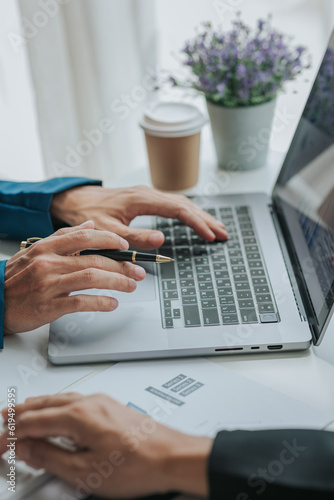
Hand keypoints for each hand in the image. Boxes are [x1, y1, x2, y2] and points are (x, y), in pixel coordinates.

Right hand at [0, 393, 211, 497]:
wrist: (171, 456)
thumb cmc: (137, 464)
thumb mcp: (86, 472)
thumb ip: (51, 457)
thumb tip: (27, 447)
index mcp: (78, 416)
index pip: (33, 423)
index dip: (12, 436)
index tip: (1, 446)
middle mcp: (89, 402)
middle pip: (44, 404)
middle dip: (20, 413)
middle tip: (3, 420)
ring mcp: (101, 401)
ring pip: (59, 398)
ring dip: (38, 405)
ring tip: (22, 411)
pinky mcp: (110, 406)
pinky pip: (74, 399)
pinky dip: (56, 404)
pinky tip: (57, 409)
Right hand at [4, 221, 145, 334]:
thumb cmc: (16, 278)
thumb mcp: (36, 251)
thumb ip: (64, 237)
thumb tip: (90, 225)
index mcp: (46, 247)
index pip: (84, 236)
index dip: (109, 239)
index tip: (124, 246)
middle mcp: (48, 263)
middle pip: (94, 259)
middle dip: (122, 265)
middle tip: (137, 271)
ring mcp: (49, 284)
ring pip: (92, 278)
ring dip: (117, 282)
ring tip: (130, 286)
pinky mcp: (49, 306)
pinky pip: (81, 302)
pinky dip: (101, 302)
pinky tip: (112, 304)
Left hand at [50, 185, 227, 248]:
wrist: (75, 200)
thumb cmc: (88, 215)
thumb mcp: (108, 231)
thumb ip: (134, 237)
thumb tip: (161, 240)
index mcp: (142, 199)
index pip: (179, 209)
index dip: (197, 223)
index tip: (211, 236)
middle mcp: (148, 193)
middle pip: (185, 204)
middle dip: (206, 219)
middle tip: (224, 233)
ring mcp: (148, 194)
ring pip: (181, 203)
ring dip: (200, 215)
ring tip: (217, 228)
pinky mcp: (145, 198)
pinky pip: (173, 204)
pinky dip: (188, 213)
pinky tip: (194, 219)